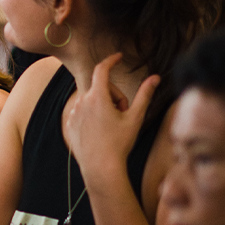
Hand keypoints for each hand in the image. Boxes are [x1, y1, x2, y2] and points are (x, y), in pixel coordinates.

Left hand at [64, 54, 159, 184]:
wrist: (100, 167)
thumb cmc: (120, 143)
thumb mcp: (135, 117)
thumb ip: (145, 94)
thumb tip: (155, 77)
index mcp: (97, 97)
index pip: (102, 69)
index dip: (111, 60)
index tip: (118, 57)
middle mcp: (81, 102)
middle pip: (101, 88)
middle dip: (114, 96)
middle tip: (123, 113)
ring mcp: (73, 113)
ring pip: (92, 100)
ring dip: (103, 106)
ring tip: (111, 126)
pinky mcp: (69, 124)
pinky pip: (83, 112)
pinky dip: (93, 116)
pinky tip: (100, 132)